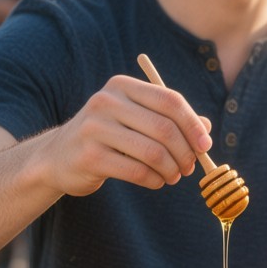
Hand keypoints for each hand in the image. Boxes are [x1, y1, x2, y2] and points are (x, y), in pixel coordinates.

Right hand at [39, 75, 212, 196]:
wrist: (59, 157)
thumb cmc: (110, 136)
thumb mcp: (137, 120)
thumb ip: (171, 120)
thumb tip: (206, 129)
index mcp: (122, 86)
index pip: (170, 100)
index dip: (193, 124)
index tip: (205, 145)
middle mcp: (106, 102)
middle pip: (165, 128)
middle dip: (185, 152)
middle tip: (190, 166)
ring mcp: (94, 128)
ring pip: (153, 152)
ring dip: (172, 169)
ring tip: (174, 176)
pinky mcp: (89, 156)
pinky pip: (137, 171)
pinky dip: (155, 179)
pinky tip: (157, 181)